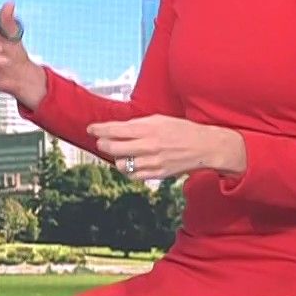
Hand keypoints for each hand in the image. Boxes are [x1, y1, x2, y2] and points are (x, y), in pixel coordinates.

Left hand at [86, 115, 245, 181]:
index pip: (115, 129)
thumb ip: (138, 124)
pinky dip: (128, 170)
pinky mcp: (157, 174)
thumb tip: (118, 128)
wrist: (204, 146)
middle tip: (102, 142)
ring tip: (120, 153)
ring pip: (121, 164)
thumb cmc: (181, 130)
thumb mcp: (159, 119)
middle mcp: (148, 145)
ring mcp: (152, 161)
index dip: (99, 129)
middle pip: (113, 148)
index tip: (90, 129)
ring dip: (116, 159)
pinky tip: (131, 163)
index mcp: (148, 128)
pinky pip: (133, 175)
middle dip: (103, 144)